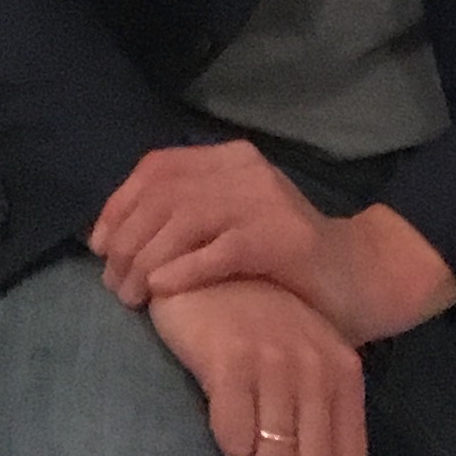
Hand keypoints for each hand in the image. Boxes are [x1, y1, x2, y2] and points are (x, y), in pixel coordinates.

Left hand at [94, 139, 455, 343]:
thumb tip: (116, 235)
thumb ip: (187, 217)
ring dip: (145, 260)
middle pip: (163, 194)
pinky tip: (161, 290)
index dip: (119, 204)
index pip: (158, 166)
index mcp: (231, 159)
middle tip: (112, 284)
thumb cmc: (282, 261)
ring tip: (131, 295)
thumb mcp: (231, 224)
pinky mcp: (280, 239)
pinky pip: (218, 250)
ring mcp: (264, 201)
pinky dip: (183, 269)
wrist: (358, 278)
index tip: (97, 246)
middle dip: (126, 240)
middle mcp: (245, 169)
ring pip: (184, 220)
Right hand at [145, 276, 367, 455]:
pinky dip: (228, 446)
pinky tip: (222, 428)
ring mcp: (275, 364)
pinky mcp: (231, 361)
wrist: (213, 265)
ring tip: (241, 450)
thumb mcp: (308, 370)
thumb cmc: (259, 324)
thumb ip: (327, 435)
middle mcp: (316, 371)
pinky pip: (235, 437)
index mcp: (342, 375)